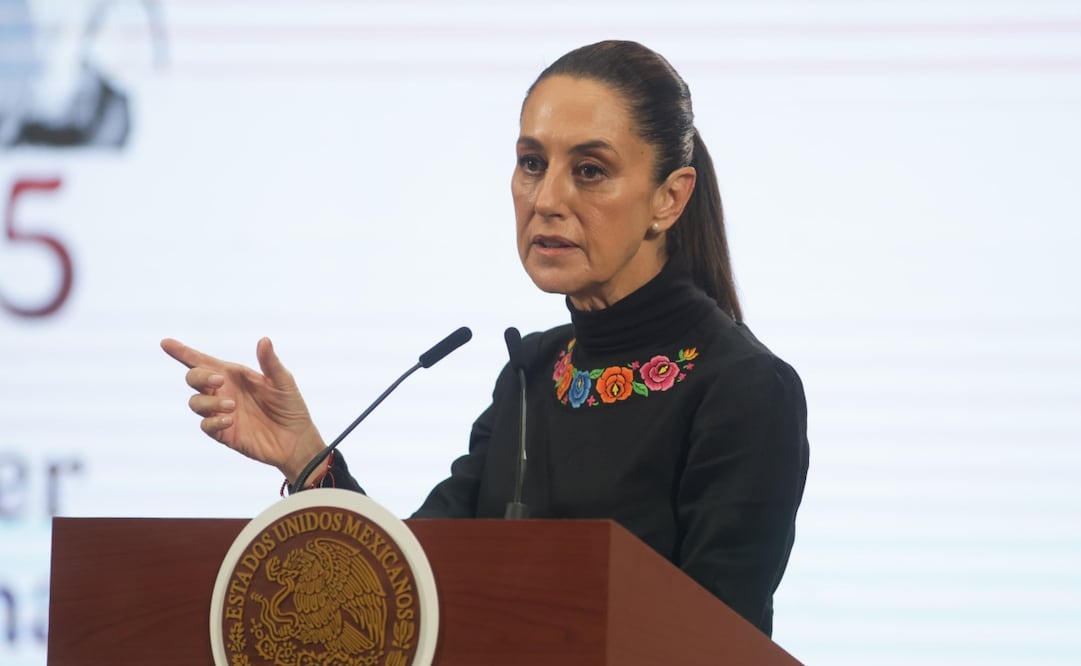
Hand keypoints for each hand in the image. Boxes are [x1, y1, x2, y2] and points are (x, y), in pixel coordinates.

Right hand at [161, 337, 326, 483]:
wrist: (297, 439)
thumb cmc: (291, 407)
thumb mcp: (284, 382)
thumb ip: (271, 363)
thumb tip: (264, 340)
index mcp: (234, 375)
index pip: (203, 361)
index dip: (183, 352)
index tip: (166, 343)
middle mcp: (223, 392)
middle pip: (193, 378)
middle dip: (198, 376)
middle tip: (219, 380)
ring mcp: (221, 412)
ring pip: (195, 402)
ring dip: (208, 401)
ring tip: (232, 406)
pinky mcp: (223, 433)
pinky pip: (206, 425)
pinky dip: (213, 420)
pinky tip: (230, 419)